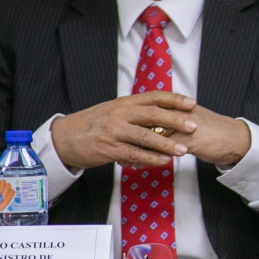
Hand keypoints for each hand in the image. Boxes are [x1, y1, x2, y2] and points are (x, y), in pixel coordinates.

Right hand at [51, 92, 251, 171]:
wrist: (64, 137)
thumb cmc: (92, 125)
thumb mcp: (113, 111)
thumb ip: (134, 112)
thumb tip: (160, 112)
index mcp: (124, 102)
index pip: (153, 97)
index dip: (174, 99)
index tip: (192, 103)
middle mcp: (120, 113)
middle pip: (153, 114)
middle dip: (176, 120)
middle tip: (194, 126)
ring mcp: (114, 130)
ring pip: (146, 136)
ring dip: (167, 144)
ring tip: (183, 150)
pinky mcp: (109, 148)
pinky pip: (134, 154)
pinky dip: (151, 158)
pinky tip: (164, 162)